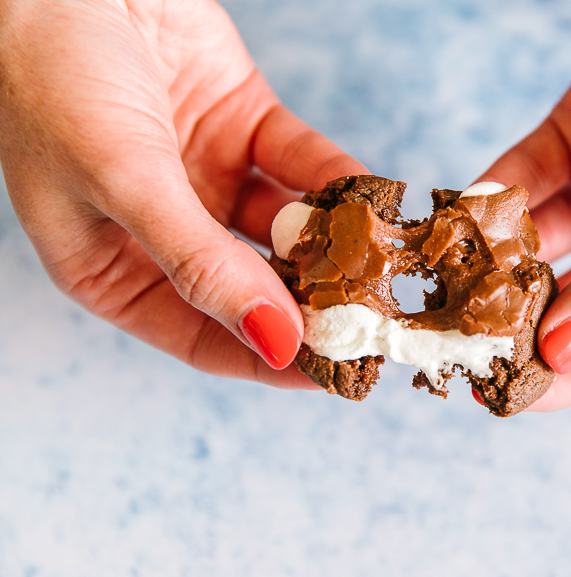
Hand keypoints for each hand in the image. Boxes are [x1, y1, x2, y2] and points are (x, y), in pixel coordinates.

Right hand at [0, 0, 365, 386]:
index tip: (335, 372)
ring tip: (384, 261)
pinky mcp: (245, 126)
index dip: (270, 358)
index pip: (204, 337)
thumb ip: (200, 264)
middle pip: (255, 285)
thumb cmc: (52, 76)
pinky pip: (303, 165)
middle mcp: (166, 233)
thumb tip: (274, 342)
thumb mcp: (122, 182)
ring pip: (287, 228)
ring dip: (335, 242)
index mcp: (113, 269)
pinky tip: (373, 199)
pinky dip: (337, 181)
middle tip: (376, 317)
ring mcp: (209, 179)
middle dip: (315, 302)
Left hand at [478, 0, 570, 409]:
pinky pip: (523, 180)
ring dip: (489, 264)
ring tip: (443, 285)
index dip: (564, 378)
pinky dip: (490, 199)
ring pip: (536, 245)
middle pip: (569, 304)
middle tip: (455, 340)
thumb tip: (566, 349)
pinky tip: (456, 217)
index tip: (502, 395)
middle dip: (513, 323)